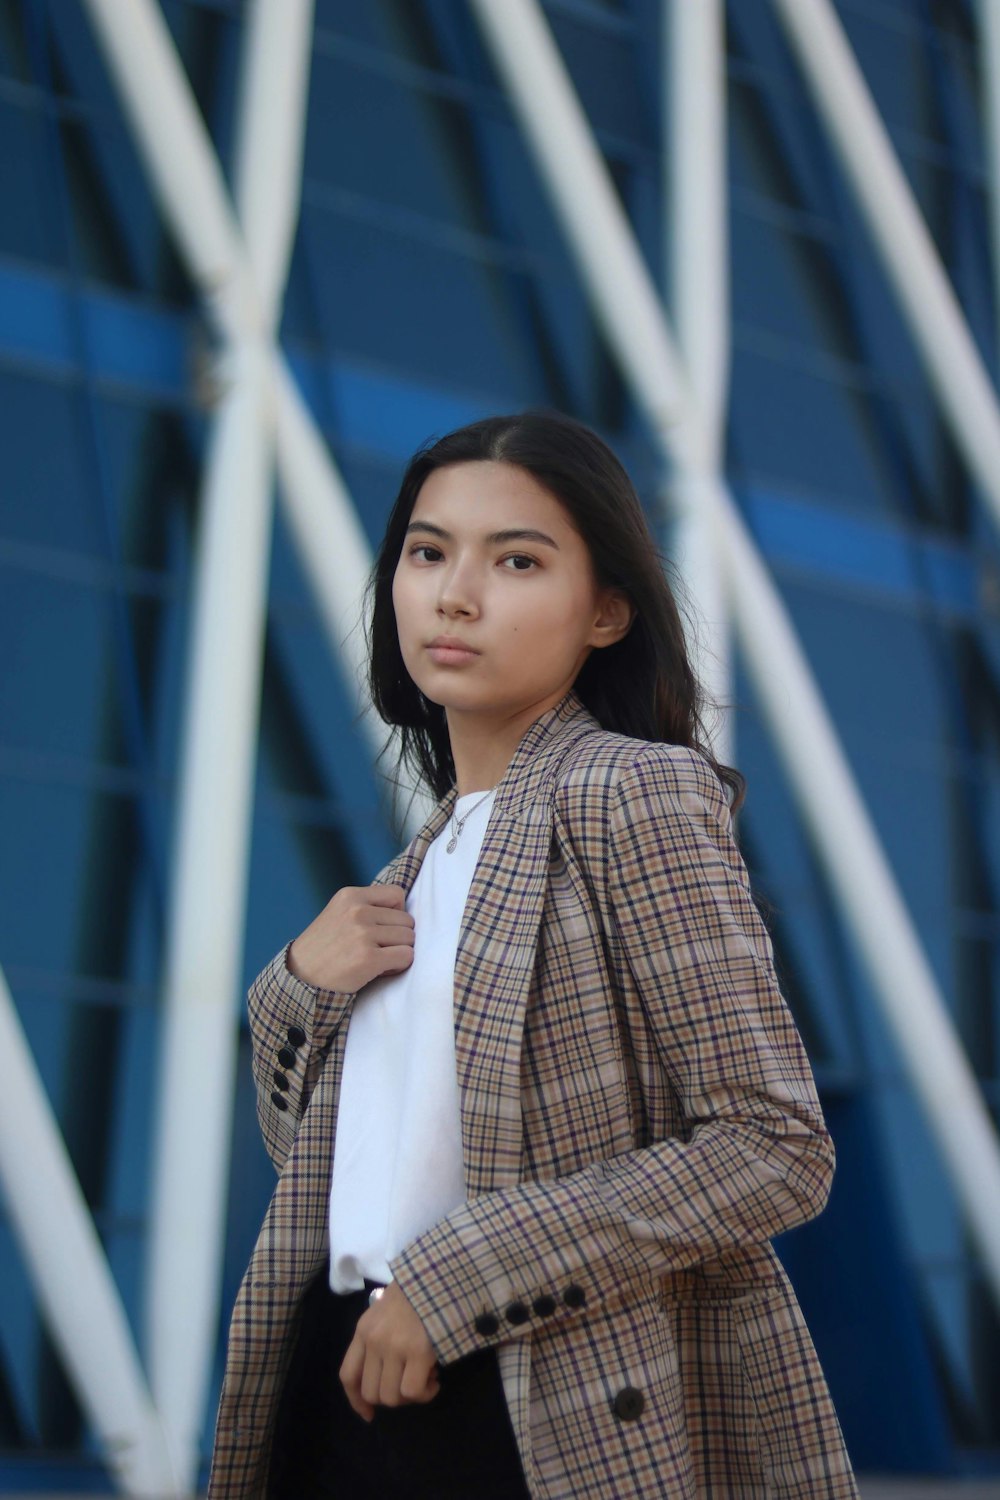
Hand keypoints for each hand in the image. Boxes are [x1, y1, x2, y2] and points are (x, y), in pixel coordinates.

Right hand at [287, 884, 414, 992]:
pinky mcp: (368, 958)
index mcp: (350, 896)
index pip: (396, 894)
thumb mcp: (339, 915)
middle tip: (378, 950)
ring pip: (409, 938)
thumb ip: (367, 907)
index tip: (382, 929)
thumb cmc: (324, 949)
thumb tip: (406, 910)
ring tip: (377, 960)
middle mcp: (357, 911)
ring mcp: (362, 934)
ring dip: (399, 952)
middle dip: (397, 937)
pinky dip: (398, 966)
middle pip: (407, 920)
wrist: (299, 979)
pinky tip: (380, 970)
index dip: (396, 914)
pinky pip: (406, 956)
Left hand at [339, 1281, 440, 1421]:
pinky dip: (425, 1393)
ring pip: (391, 1397)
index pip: (348, 1375)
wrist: (440, 1270)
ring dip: (410, 1396)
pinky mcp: (418, 1352)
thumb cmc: (417, 1289)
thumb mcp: (386, 1310)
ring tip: (426, 1378)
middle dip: (392, 1398)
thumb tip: (385, 1373)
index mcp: (364, 1329)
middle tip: (411, 1383)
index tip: (368, 1414)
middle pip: (371, 1391)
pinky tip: (435, 1378)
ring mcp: (394, 1347)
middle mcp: (374, 1340)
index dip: (356, 1401)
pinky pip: (413, 1391)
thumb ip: (380, 1337)